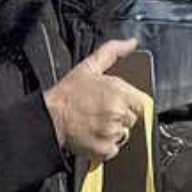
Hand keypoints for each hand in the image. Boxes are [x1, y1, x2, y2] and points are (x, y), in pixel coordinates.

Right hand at [43, 39, 149, 161]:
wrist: (49, 117)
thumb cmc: (68, 93)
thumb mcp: (90, 66)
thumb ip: (113, 51)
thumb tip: (131, 43)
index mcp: (118, 91)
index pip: (141, 102)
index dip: (129, 103)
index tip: (117, 104)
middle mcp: (117, 112)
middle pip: (132, 119)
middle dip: (120, 117)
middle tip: (102, 112)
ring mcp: (111, 131)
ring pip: (124, 134)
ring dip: (113, 131)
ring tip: (96, 123)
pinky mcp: (105, 148)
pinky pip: (114, 149)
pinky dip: (106, 146)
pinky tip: (94, 135)